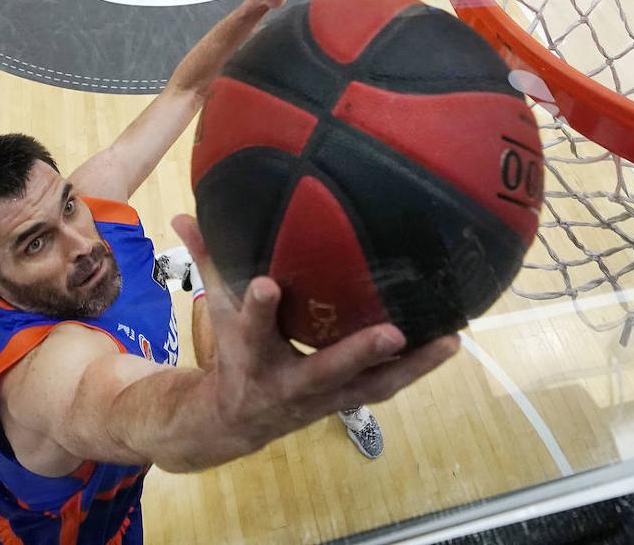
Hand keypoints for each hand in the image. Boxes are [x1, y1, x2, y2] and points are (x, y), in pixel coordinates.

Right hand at [171, 214, 457, 452]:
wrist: (236, 418)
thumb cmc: (232, 351)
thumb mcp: (217, 308)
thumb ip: (208, 260)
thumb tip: (183, 215)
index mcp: (252, 353)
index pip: (251, 327)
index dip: (258, 307)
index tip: (266, 284)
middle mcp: (289, 382)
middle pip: (325, 369)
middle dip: (356, 353)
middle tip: (392, 333)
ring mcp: (324, 397)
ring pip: (371, 386)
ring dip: (411, 367)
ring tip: (449, 341)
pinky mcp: (348, 400)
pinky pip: (386, 386)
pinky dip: (417, 368)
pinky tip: (449, 343)